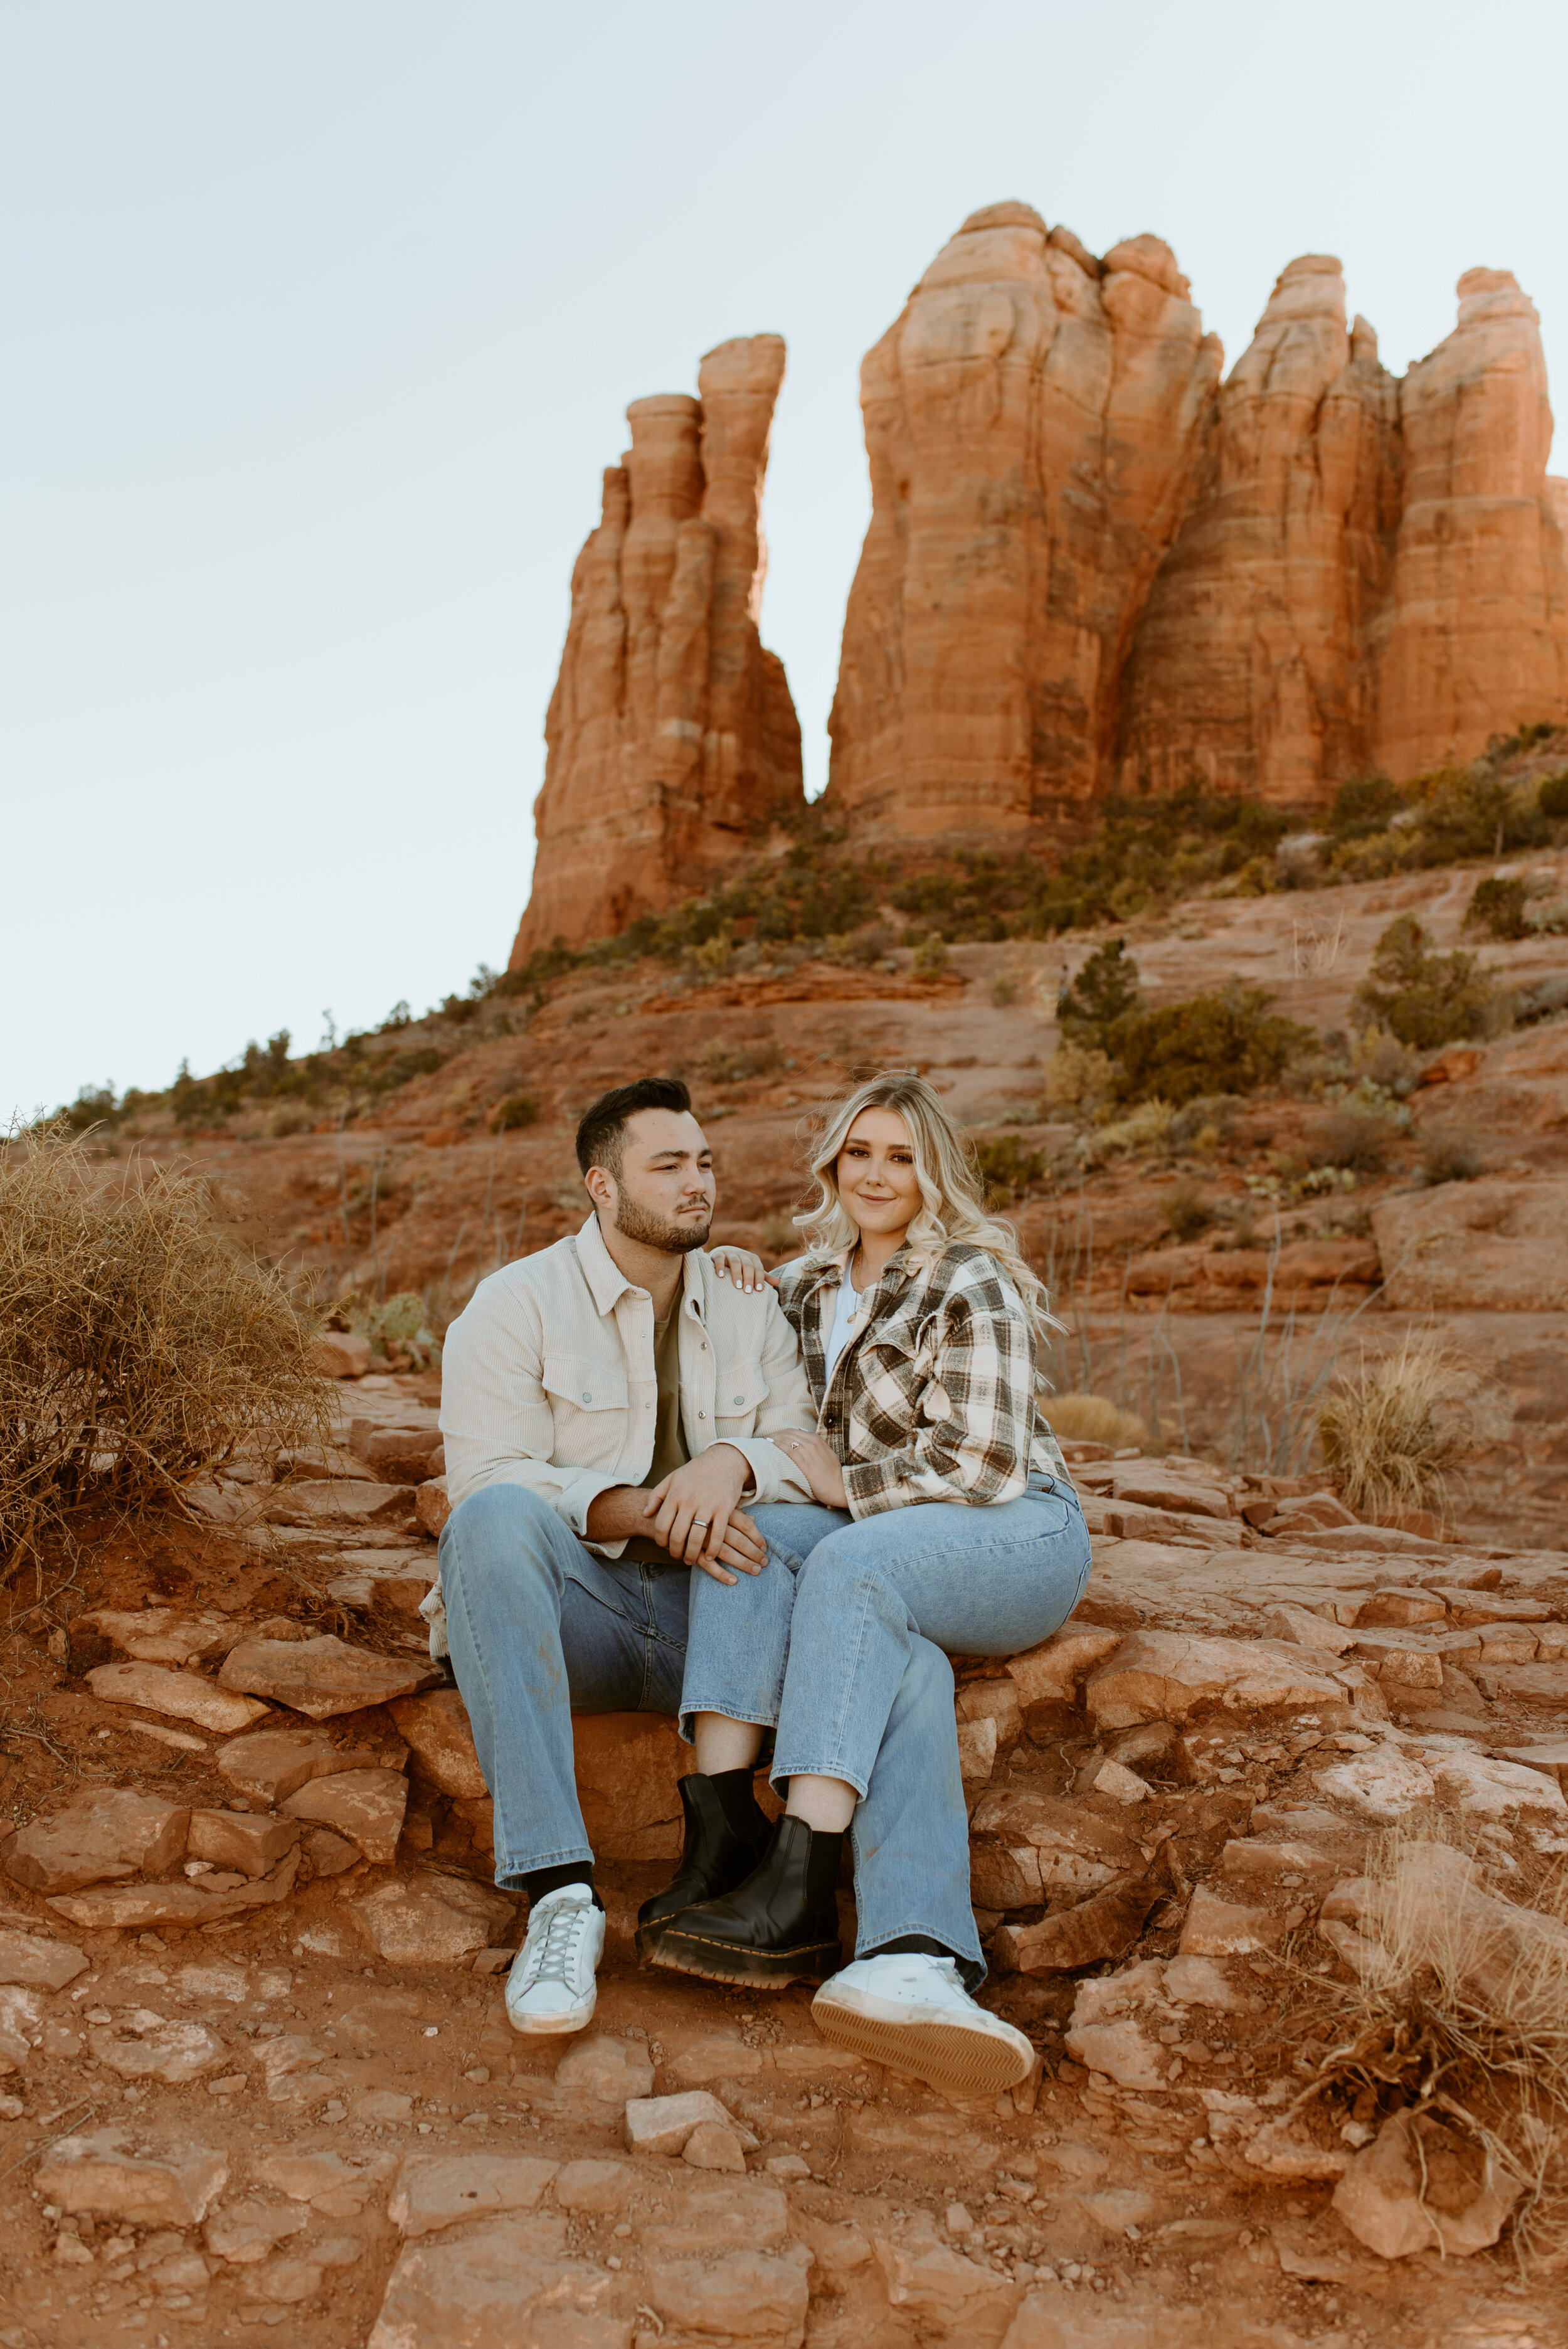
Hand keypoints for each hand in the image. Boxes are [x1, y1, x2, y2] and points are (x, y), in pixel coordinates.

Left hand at [643, 1450, 764, 1583]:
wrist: (724, 1461)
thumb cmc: (696, 1471)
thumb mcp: (673, 1478)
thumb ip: (657, 1495)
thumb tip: (645, 1513)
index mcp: (675, 1494)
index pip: (662, 1525)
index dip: (660, 1540)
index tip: (663, 1546)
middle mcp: (689, 1501)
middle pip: (678, 1535)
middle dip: (675, 1551)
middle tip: (677, 1556)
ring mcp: (707, 1505)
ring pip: (696, 1538)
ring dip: (692, 1554)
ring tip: (691, 1559)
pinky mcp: (724, 1509)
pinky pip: (717, 1535)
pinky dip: (712, 1549)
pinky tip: (709, 1556)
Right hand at [709, 1245, 778, 1295]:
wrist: (722, 1253)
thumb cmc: (740, 1266)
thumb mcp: (751, 1270)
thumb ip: (763, 1276)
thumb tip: (779, 1282)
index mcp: (752, 1258)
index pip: (758, 1268)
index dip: (759, 1278)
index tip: (758, 1290)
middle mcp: (742, 1254)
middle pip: (747, 1265)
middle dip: (749, 1278)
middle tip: (747, 1291)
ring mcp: (730, 1253)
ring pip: (735, 1262)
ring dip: (737, 1273)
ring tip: (737, 1286)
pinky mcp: (718, 1254)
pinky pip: (719, 1259)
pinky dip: (720, 1267)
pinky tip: (721, 1276)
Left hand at [772, 1428, 847, 1510]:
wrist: (841, 1487)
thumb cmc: (833, 1473)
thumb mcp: (827, 1454)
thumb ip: (815, 1446)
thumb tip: (802, 1441)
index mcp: (817, 1440)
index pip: (794, 1431)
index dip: (781, 1432)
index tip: (772, 1436)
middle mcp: (813, 1444)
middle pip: (789, 1434)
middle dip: (775, 1434)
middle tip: (765, 1438)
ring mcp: (810, 1454)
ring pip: (788, 1441)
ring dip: (774, 1439)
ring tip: (765, 1442)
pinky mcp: (807, 1466)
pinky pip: (790, 1453)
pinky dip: (779, 1447)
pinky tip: (771, 1447)